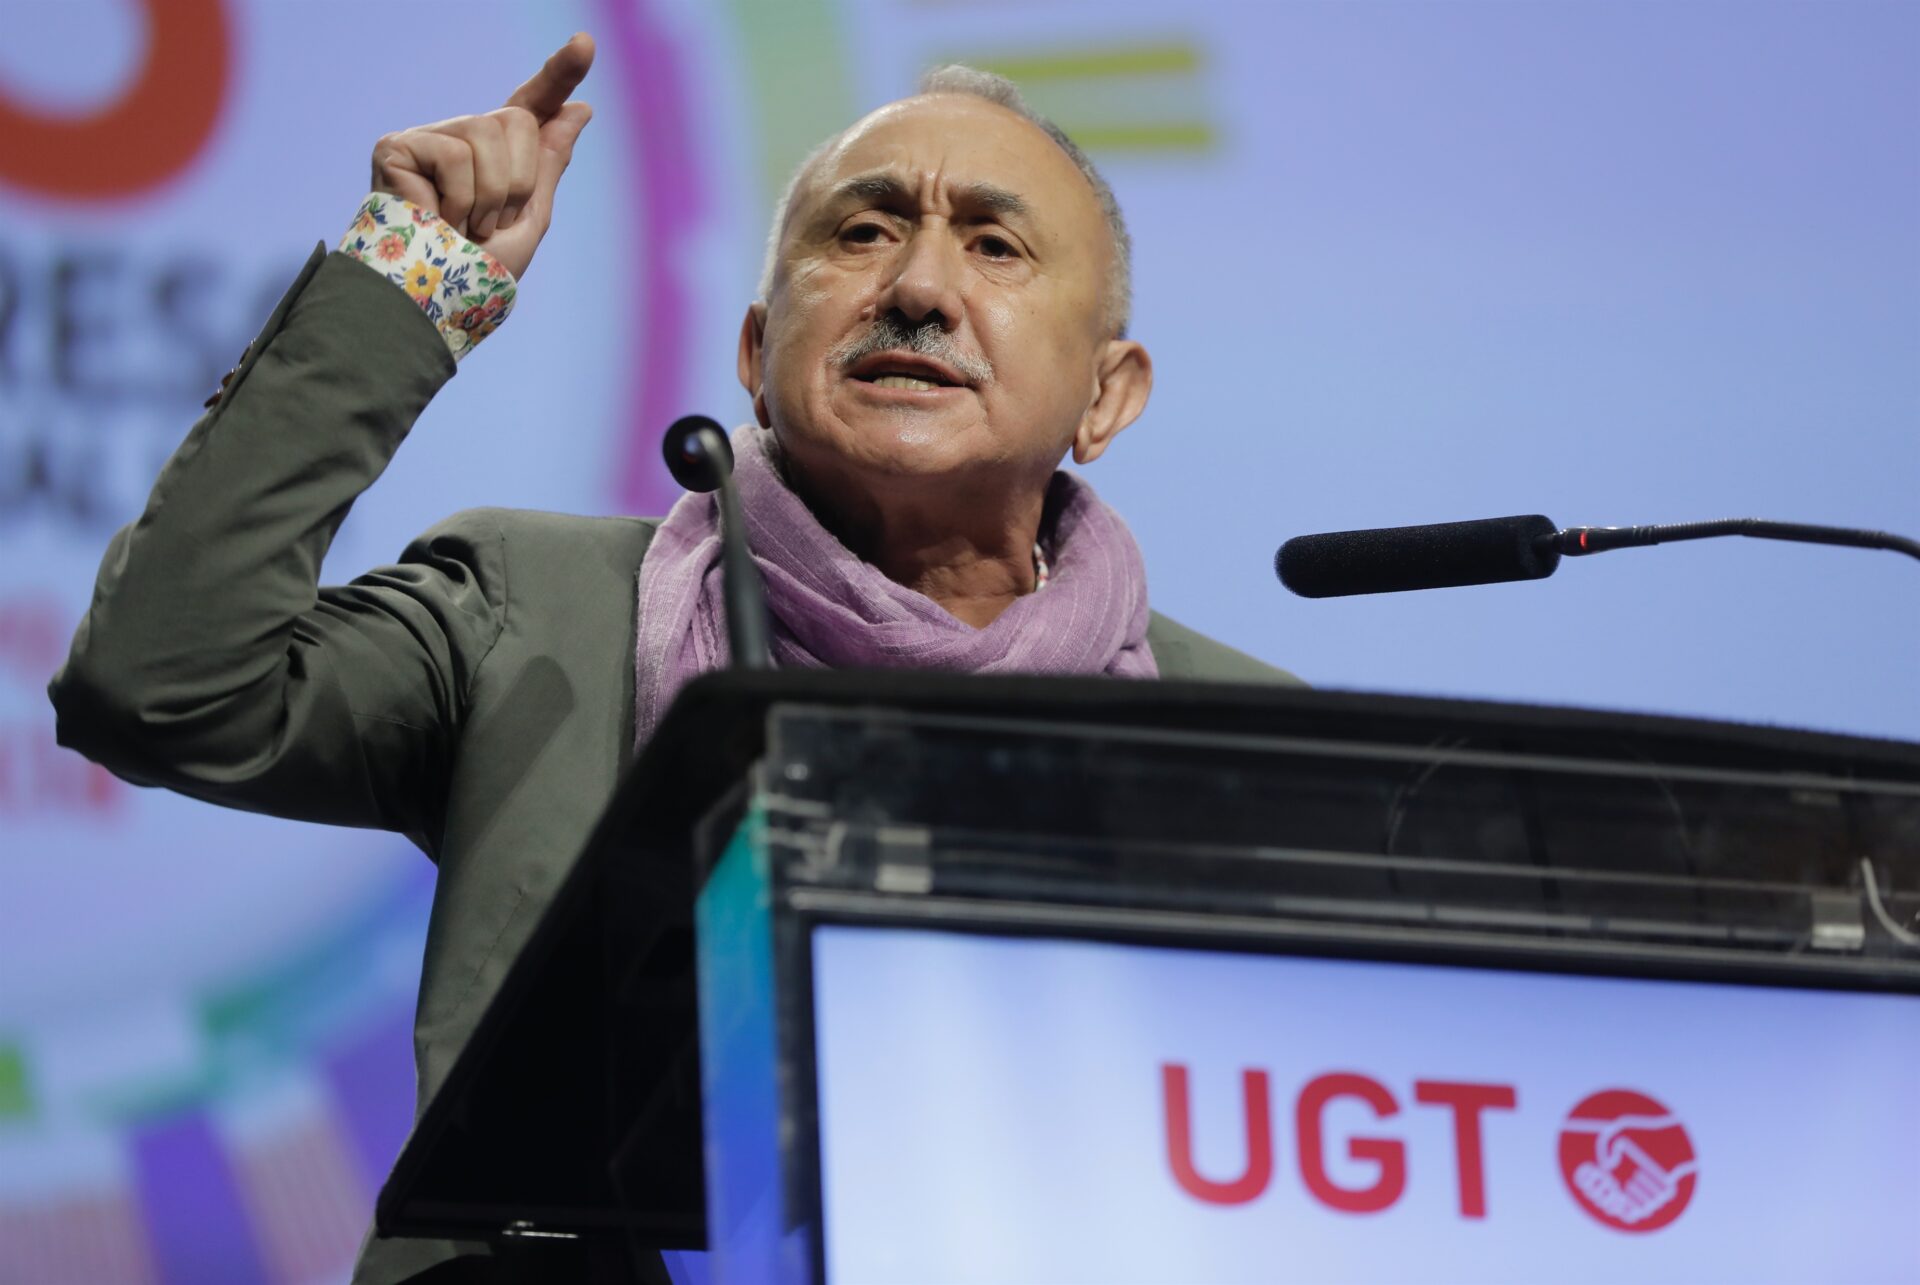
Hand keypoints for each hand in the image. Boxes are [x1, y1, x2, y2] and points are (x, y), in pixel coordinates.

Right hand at [369, 33, 594, 279]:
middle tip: (490, 224)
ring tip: (465, 227)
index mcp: (499, 156)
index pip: (533, 104)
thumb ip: (548, 163)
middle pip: (518, 120)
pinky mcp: (397, 146)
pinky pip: (454, 153)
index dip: (559, 73)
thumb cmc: (477, 272)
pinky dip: (459, 197)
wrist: (435, 302)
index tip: (585, 43)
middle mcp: (464, 138)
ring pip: (487, 131)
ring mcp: (429, 138)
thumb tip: (580, 108)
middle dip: (519, 181)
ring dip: (490, 194)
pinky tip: (439, 220)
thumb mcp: (528, 217)